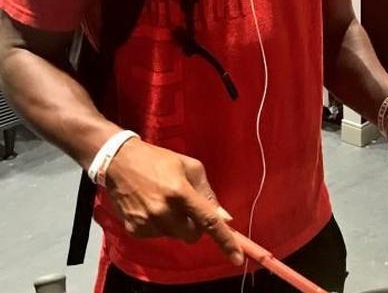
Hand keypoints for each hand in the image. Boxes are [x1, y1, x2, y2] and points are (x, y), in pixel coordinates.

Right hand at [104, 138, 242, 264]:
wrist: (119, 162)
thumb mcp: (191, 168)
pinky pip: (158, 236)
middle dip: (195, 226)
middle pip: (192, 236)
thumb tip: (224, 218)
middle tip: (187, 208)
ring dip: (176, 224)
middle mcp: (164, 211)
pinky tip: (151, 208)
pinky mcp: (134, 230)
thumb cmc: (159, 161)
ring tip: (165, 203)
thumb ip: (207, 193)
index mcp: (181, 193)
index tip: (237, 257)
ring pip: (175, 236)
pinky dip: (160, 226)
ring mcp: (147, 222)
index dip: (225, 241)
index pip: (208, 222)